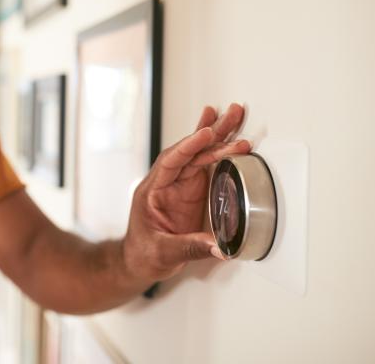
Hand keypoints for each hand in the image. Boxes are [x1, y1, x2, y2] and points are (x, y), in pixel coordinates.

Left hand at [122, 103, 250, 282]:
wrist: (139, 262)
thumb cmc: (143, 254)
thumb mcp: (163, 253)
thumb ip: (191, 247)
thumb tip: (220, 246)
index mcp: (152, 190)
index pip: (171, 161)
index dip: (189, 146)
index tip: (206, 133)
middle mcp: (166, 182)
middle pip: (189, 151)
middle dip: (211, 131)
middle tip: (231, 114)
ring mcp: (179, 185)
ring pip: (199, 154)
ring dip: (218, 135)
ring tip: (234, 115)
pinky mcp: (191, 191)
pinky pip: (205, 165)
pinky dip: (217, 149)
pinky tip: (226, 134)